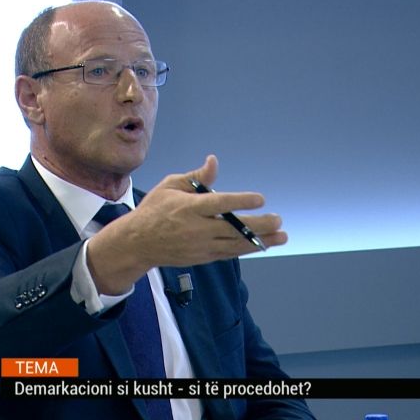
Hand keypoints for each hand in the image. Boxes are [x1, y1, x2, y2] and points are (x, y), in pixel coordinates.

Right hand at [86, 155, 286, 294]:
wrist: (138, 243)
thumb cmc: (155, 209)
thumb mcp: (170, 186)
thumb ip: (196, 177)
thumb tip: (214, 161)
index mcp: (188, 208)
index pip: (219, 204)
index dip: (241, 202)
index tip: (260, 199)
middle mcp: (196, 229)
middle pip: (232, 228)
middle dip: (258, 225)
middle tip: (278, 219)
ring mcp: (201, 246)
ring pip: (235, 244)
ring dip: (260, 241)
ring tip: (281, 236)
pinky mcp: (203, 257)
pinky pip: (229, 253)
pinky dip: (247, 248)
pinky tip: (263, 244)